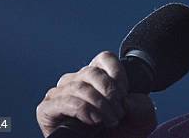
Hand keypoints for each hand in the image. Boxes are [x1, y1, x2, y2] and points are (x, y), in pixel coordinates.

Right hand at [36, 51, 156, 137]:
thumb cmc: (121, 131)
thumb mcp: (141, 117)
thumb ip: (141, 105)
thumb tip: (127, 101)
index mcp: (96, 75)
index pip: (105, 58)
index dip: (118, 74)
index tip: (125, 95)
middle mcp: (75, 80)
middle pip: (92, 72)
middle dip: (109, 93)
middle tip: (119, 113)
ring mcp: (59, 93)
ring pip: (78, 87)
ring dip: (98, 104)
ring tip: (109, 120)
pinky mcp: (47, 108)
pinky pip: (62, 101)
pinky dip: (82, 109)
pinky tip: (93, 120)